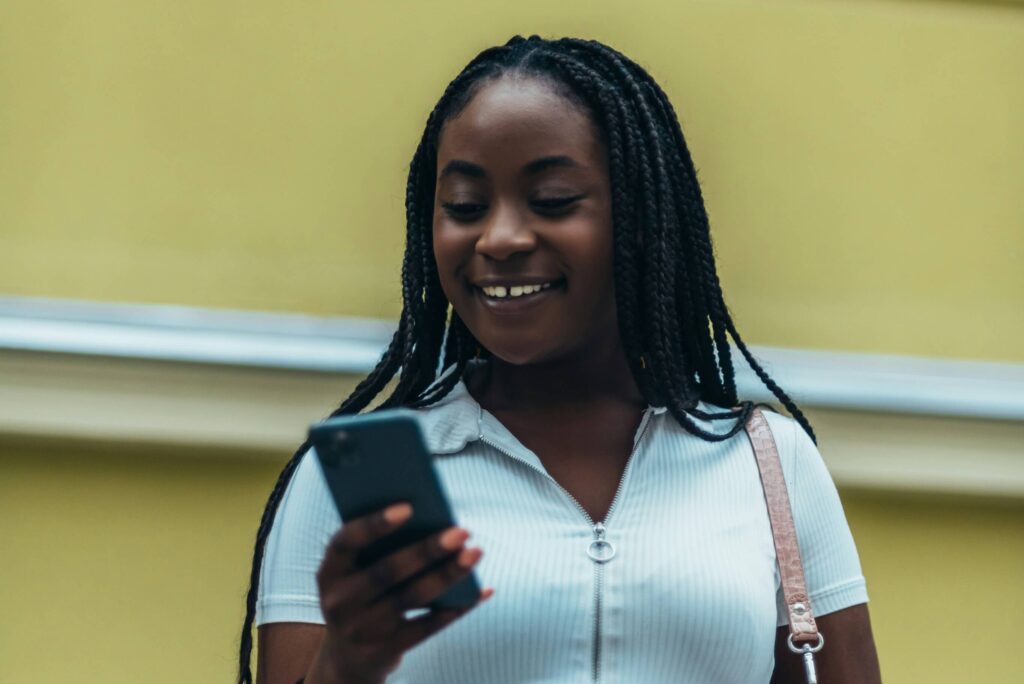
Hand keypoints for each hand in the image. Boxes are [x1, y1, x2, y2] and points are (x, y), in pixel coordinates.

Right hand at [307, 503, 492, 683]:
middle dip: (428, 550)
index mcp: (329, 571)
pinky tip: (481, 590)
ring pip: (412, 597)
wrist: (347, 658)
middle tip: (461, 531)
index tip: (408, 507)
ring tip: (475, 553)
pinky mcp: (385, 651)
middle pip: (388, 571)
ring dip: (448, 574)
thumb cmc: (361, 595)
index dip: (375, 524)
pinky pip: (428, 626)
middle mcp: (340, 602)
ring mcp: (362, 629)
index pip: (346, 542)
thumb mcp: (353, 574)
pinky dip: (458, 607)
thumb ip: (377, 548)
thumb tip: (432, 518)